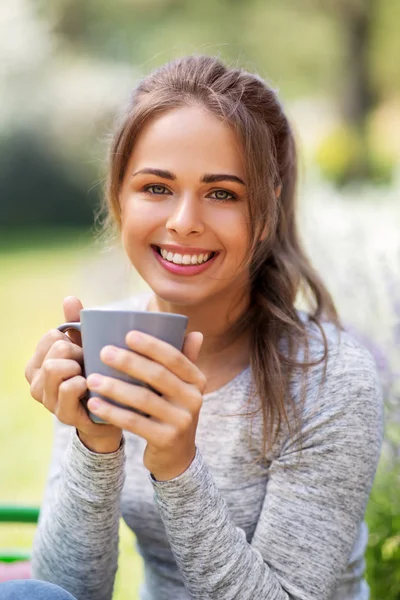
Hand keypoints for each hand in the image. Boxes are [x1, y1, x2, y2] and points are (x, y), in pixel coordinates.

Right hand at [25, 296, 121, 452]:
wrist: (110, 414)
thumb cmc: (95, 377)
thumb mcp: (85, 348)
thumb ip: (75, 324)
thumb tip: (69, 298)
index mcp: (38, 363)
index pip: (50, 336)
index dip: (71, 339)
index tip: (82, 349)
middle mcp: (36, 381)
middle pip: (55, 348)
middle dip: (77, 351)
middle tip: (88, 364)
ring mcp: (47, 400)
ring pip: (55, 367)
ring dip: (78, 366)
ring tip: (88, 375)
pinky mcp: (62, 414)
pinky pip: (68, 387)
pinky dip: (82, 382)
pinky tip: (91, 386)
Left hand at [86, 330, 205, 479]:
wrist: (177, 455)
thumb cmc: (171, 410)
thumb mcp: (182, 388)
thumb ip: (184, 360)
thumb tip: (194, 332)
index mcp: (197, 380)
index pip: (175, 358)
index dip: (152, 345)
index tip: (128, 334)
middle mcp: (194, 399)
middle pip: (158, 376)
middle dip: (130, 362)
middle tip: (104, 352)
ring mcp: (181, 421)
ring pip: (144, 399)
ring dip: (115, 387)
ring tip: (92, 379)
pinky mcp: (166, 439)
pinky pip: (134, 422)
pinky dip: (112, 412)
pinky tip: (94, 404)